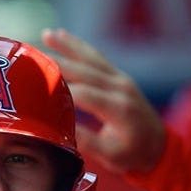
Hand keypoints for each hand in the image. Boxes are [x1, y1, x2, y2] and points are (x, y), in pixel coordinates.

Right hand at [41, 28, 165, 174]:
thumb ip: (87, 142)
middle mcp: (120, 88)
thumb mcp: (111, 156)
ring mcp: (120, 79)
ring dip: (67, 45)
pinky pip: (96, 57)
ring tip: (46, 34)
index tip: (35, 88)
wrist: (158, 145)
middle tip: (32, 57)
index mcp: (119, 109)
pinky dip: (78, 45)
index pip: (84, 95)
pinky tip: (62, 35)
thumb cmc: (133, 154)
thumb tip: (58, 131)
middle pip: (84, 71)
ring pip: (90, 58)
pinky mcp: (118, 76)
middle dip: (57, 63)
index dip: (59, 91)